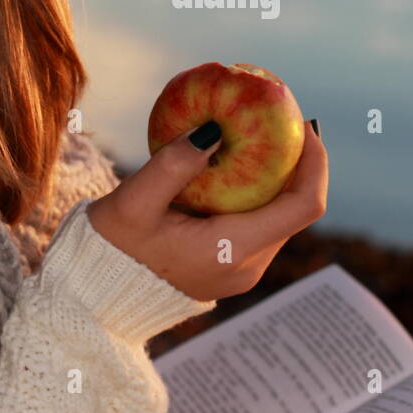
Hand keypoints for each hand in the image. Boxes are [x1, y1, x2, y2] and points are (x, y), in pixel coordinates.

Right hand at [86, 119, 326, 301]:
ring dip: (277, 175)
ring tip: (258, 132)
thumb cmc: (111, 249)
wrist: (96, 295)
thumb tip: (215, 129)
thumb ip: (174, 164)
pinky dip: (256, 190)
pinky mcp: (232, 265)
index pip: (304, 206)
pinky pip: (259, 221)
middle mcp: (249, 265)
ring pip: (279, 214)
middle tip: (279, 117)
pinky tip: (236, 161)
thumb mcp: (133, 203)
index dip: (316, 163)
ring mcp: (243, 269)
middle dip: (296, 160)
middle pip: (296, 207)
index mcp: (234, 250)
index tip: (304, 125)